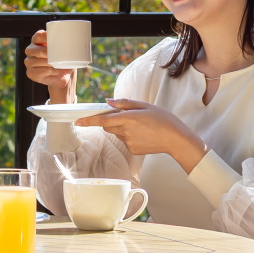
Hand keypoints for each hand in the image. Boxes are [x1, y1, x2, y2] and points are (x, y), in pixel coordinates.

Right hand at [23, 30, 74, 103]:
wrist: (64, 76)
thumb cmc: (65, 60)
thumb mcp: (67, 50)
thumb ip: (68, 44)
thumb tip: (78, 41)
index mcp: (38, 41)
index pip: (37, 36)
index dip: (44, 37)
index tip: (53, 39)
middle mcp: (31, 51)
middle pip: (33, 49)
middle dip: (45, 52)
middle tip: (56, 55)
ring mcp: (29, 62)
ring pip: (36, 61)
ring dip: (48, 63)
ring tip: (58, 64)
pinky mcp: (31, 73)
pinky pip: (39, 71)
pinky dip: (49, 71)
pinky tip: (56, 71)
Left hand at [78, 98, 208, 172]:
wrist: (176, 139)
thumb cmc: (163, 119)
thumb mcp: (145, 105)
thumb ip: (125, 103)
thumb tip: (108, 102)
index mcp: (129, 118)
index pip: (103, 120)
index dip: (89, 121)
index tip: (77, 121)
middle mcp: (126, 132)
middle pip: (108, 126)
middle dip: (111, 121)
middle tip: (126, 116)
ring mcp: (129, 143)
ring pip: (117, 133)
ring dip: (122, 128)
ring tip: (140, 125)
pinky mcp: (133, 150)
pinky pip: (125, 141)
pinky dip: (129, 136)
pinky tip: (143, 134)